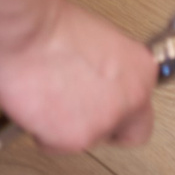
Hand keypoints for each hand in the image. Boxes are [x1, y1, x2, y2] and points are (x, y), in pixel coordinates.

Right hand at [0, 0, 156, 152]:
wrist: (31, 31)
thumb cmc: (56, 29)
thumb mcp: (104, 46)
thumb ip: (112, 75)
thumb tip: (100, 88)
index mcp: (142, 74)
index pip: (143, 116)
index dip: (121, 119)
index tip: (104, 113)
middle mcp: (132, 100)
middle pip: (115, 133)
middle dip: (92, 126)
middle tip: (70, 112)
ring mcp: (106, 121)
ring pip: (83, 140)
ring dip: (64, 127)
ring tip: (48, 99)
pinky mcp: (76, 137)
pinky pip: (55, 145)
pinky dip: (42, 132)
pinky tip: (37, 106)